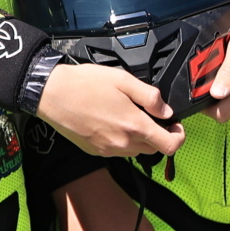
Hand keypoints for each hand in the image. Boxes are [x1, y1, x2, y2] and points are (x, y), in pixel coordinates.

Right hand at [37, 63, 184, 157]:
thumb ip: (149, 96)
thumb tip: (166, 110)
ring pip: (136, 150)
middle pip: (154, 149)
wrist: (50, 94)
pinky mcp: (95, 151)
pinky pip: (117, 150)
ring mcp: (108, 150)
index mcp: (134, 125)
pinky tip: (108, 122)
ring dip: (138, 138)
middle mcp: (124, 143)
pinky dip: (120, 140)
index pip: (171, 145)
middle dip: (157, 135)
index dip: (179, 136)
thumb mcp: (122, 79)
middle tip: (146, 115)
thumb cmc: (84, 84)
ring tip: (124, 116)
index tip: (174, 125)